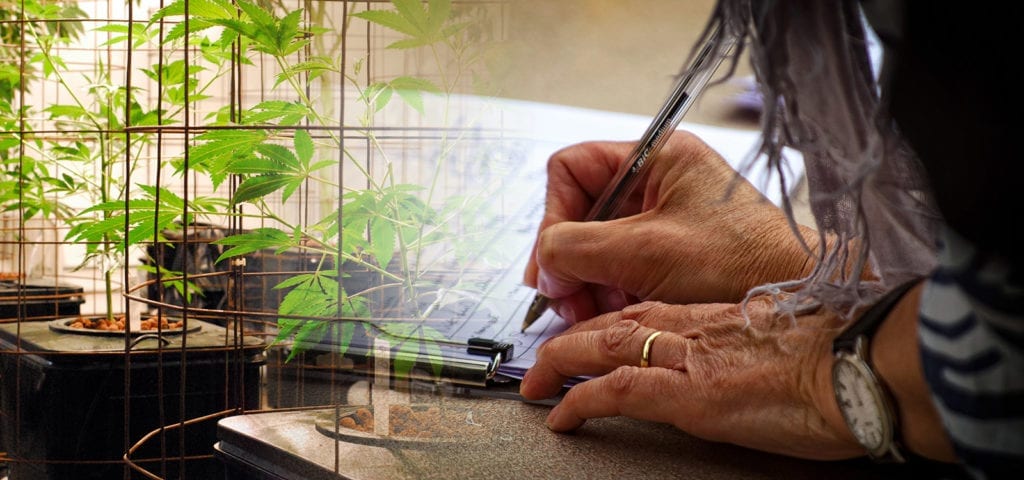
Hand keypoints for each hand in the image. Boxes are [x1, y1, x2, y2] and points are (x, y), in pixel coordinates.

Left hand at [519, 299, 862, 460]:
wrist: (866, 362)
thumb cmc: (845, 354)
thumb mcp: (789, 342)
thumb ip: (753, 347)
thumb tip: (744, 365)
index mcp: (719, 315)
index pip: (646, 311)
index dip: (611, 323)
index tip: (592, 335)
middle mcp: (695, 328)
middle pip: (616, 322)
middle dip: (574, 339)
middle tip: (546, 359)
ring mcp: (690, 358)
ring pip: (604, 346)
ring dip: (563, 363)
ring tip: (537, 384)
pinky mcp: (691, 394)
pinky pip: (617, 391)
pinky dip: (581, 400)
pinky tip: (561, 415)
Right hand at [522, 131, 817, 323]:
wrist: (796, 297)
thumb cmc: (740, 262)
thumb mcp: (645, 251)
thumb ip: (577, 248)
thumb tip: (542, 263)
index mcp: (655, 155)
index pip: (572, 169)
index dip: (553, 215)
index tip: (553, 263)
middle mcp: (656, 179)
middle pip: (581, 212)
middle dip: (569, 259)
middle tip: (566, 299)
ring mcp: (663, 215)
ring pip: (597, 243)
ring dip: (588, 280)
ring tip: (594, 311)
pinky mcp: (670, 248)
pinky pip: (621, 263)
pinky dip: (610, 289)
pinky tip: (617, 311)